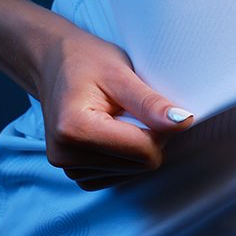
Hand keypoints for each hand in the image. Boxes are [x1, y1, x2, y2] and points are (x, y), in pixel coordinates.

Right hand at [31, 17, 193, 190]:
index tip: (152, 102)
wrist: (53, 61)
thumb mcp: (120, 72)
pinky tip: (111, 129)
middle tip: (131, 105)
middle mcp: (66, 156)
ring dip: (134, 145)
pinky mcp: (75, 174)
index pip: (143, 151)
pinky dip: (123, 154)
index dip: (160, 128)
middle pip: (139, 164)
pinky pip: (118, 175)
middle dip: (147, 135)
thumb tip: (183, 122)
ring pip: (132, 172)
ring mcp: (68, 169)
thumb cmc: (85, 60)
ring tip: (117, 113)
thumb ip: (150, 102)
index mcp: (75, 129)